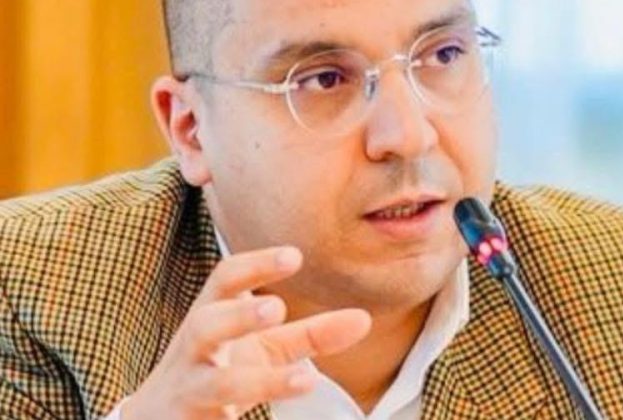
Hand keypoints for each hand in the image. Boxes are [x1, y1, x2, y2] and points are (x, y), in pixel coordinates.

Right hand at [122, 247, 371, 418]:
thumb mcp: (265, 348)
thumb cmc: (220, 368)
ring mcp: (189, 391)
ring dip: (255, 381)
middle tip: (275, 308)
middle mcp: (195, 351)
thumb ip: (312, 334)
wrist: (159, 418)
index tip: (294, 256)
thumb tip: (363, 319)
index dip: (255, 266)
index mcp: (213, 317)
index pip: (224, 280)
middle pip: (205, 325)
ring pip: (213, 385)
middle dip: (238, 316)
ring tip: (304, 378)